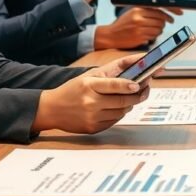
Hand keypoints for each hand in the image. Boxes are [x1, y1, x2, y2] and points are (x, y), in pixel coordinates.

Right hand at [31, 54, 149, 133]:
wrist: (51, 109)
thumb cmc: (73, 89)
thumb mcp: (88, 76)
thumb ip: (112, 72)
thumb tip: (137, 67)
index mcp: (89, 85)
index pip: (114, 85)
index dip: (128, 85)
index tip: (138, 85)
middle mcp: (91, 102)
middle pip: (122, 101)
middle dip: (137, 96)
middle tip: (144, 90)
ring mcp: (92, 117)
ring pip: (121, 112)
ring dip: (129, 105)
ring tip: (129, 98)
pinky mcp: (93, 128)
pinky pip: (114, 121)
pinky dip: (118, 114)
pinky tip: (115, 108)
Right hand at [94, 7, 177, 49]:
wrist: (111, 35)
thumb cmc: (123, 24)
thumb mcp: (133, 13)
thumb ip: (146, 11)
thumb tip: (164, 12)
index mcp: (138, 9)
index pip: (159, 9)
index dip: (169, 13)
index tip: (175, 15)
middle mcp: (139, 17)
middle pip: (161, 19)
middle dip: (165, 22)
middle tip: (166, 23)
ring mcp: (139, 28)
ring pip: (159, 28)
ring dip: (160, 29)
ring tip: (155, 29)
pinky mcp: (140, 37)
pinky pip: (154, 35)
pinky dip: (155, 35)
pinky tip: (151, 34)